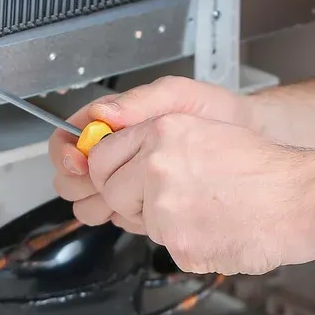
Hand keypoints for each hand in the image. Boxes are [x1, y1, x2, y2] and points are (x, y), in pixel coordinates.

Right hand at [50, 76, 253, 215]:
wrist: (248, 139)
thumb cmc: (214, 112)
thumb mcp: (178, 96)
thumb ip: (139, 102)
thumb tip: (101, 114)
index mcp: (112, 123)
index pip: (67, 139)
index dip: (66, 153)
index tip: (79, 162)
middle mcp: (115, 153)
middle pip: (70, 177)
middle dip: (82, 184)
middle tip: (107, 184)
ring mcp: (127, 181)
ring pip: (89, 203)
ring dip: (102, 204)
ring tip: (134, 196)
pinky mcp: (143, 204)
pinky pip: (118, 217)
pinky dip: (128, 217)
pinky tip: (150, 208)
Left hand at [81, 113, 314, 275]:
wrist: (300, 200)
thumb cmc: (264, 169)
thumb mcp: (205, 131)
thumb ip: (156, 142)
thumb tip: (119, 160)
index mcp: (162, 131)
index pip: (102, 156)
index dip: (110, 172)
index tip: (120, 180)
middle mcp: (157, 165)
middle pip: (111, 192)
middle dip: (133, 201)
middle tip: (172, 200)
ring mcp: (165, 207)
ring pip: (140, 222)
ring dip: (165, 222)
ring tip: (207, 211)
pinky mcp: (178, 243)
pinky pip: (167, 247)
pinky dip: (191, 244)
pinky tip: (219, 229)